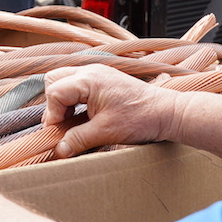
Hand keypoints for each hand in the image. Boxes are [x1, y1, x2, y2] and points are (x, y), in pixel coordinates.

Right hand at [43, 65, 180, 157]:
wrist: (168, 113)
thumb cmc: (140, 119)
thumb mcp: (105, 132)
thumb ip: (78, 139)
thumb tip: (58, 150)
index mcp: (88, 79)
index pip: (54, 92)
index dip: (53, 114)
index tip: (60, 131)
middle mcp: (90, 70)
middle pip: (54, 79)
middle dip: (53, 103)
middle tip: (62, 123)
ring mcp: (98, 72)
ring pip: (65, 80)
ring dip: (64, 100)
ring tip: (72, 120)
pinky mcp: (104, 79)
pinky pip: (78, 83)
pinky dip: (75, 98)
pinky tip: (83, 115)